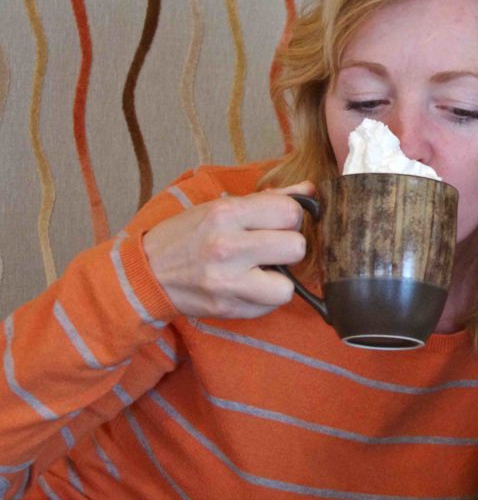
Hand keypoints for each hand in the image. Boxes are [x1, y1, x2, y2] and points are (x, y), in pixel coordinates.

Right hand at [143, 182, 314, 318]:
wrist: (147, 273)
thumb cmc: (187, 235)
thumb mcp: (220, 207)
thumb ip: (268, 200)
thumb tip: (309, 190)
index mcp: (226, 214)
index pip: (289, 212)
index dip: (290, 218)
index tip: (277, 223)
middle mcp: (227, 247)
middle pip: (296, 248)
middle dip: (288, 247)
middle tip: (270, 248)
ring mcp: (227, 282)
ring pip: (288, 287)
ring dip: (280, 280)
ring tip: (261, 271)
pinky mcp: (228, 309)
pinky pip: (271, 306)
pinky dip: (265, 298)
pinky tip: (248, 286)